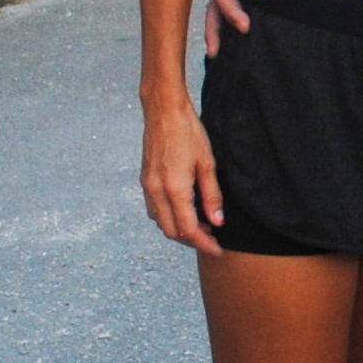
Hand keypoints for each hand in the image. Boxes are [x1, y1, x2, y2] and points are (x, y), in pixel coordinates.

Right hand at [141, 96, 224, 255]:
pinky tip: (185, 212)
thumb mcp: (208, 164)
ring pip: (161, 222)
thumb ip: (212, 196)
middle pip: (172, 231)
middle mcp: (156, 192)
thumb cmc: (189, 133)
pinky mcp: (145, 181)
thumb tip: (217, 222)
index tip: (217, 250)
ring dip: (180, 230)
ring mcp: (147, 187)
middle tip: (212, 240)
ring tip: (203, 227)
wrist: (163, 111)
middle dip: (192, 240)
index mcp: (174, 189)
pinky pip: (154, 210)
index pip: (188, 230)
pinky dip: (169, 218)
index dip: (204, 244)